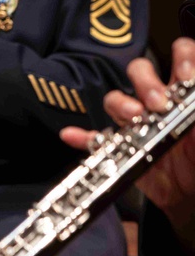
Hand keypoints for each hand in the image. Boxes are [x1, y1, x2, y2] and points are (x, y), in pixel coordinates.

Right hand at [61, 38, 194, 251]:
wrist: (190, 198)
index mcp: (186, 96)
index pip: (183, 58)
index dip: (183, 57)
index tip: (185, 74)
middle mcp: (159, 103)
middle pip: (141, 72)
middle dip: (146, 81)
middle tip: (156, 102)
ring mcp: (138, 123)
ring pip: (116, 99)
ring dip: (120, 103)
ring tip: (132, 117)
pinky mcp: (121, 147)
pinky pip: (95, 138)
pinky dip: (82, 136)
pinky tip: (72, 134)